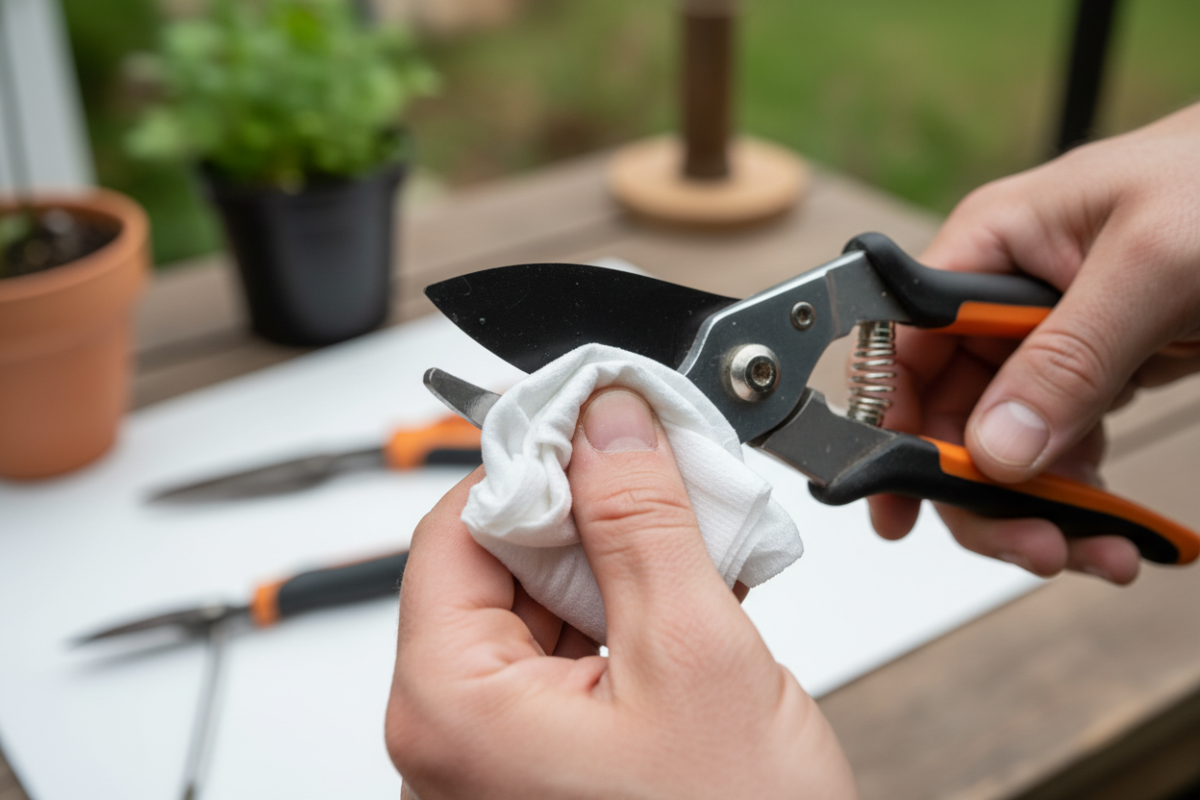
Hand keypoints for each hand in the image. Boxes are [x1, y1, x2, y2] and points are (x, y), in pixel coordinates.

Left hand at [386, 388, 856, 799]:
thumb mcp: (695, 656)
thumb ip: (643, 519)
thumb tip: (608, 421)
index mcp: (449, 705)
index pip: (458, 525)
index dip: (537, 461)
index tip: (602, 422)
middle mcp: (451, 736)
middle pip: (498, 563)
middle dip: (593, 515)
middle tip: (669, 485)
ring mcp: (495, 758)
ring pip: (541, 607)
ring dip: (619, 565)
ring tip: (696, 553)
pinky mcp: (543, 768)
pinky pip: (568, 659)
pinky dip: (626, 619)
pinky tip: (687, 607)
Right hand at [869, 102, 1199, 584]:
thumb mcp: (1151, 267)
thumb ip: (1068, 358)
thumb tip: (998, 445)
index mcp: (991, 245)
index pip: (905, 346)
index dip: (892, 425)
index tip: (901, 499)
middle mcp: (1002, 298)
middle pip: (948, 414)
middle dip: (983, 490)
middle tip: (1032, 544)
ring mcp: (1047, 339)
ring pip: (1002, 445)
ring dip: (1039, 508)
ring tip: (1095, 547)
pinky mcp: (1092, 370)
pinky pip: (1059, 447)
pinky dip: (1080, 496)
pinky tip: (1113, 523)